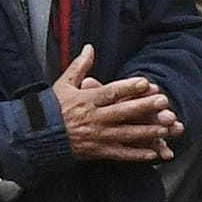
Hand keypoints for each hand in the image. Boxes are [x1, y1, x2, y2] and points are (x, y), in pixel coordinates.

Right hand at [50, 45, 179, 161]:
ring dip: (147, 131)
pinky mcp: (97, 152)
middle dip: (145, 107)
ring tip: (166, 128)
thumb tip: (90, 48)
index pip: (111, 92)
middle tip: (164, 103)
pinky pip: (120, 154)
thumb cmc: (50, 109)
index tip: (146, 83)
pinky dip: (136, 154)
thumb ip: (80, 67)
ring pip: (126, 134)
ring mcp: (97, 136)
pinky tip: (153, 153)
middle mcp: (94, 118)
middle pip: (123, 112)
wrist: (35, 137)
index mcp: (87, 100)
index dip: (129, 87)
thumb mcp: (63, 84)